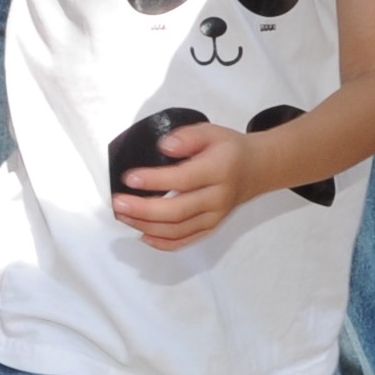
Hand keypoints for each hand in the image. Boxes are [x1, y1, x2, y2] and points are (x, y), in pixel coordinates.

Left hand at [113, 119, 250, 249]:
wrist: (256, 170)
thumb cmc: (228, 149)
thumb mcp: (211, 131)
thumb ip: (188, 136)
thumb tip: (164, 146)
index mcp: (219, 170)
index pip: (184, 179)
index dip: (155, 181)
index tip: (129, 178)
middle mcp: (218, 198)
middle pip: (178, 211)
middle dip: (144, 210)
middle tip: (118, 203)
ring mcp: (216, 217)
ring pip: (179, 229)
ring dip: (147, 226)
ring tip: (123, 215)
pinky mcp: (212, 228)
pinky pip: (186, 241)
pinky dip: (163, 243)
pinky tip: (143, 235)